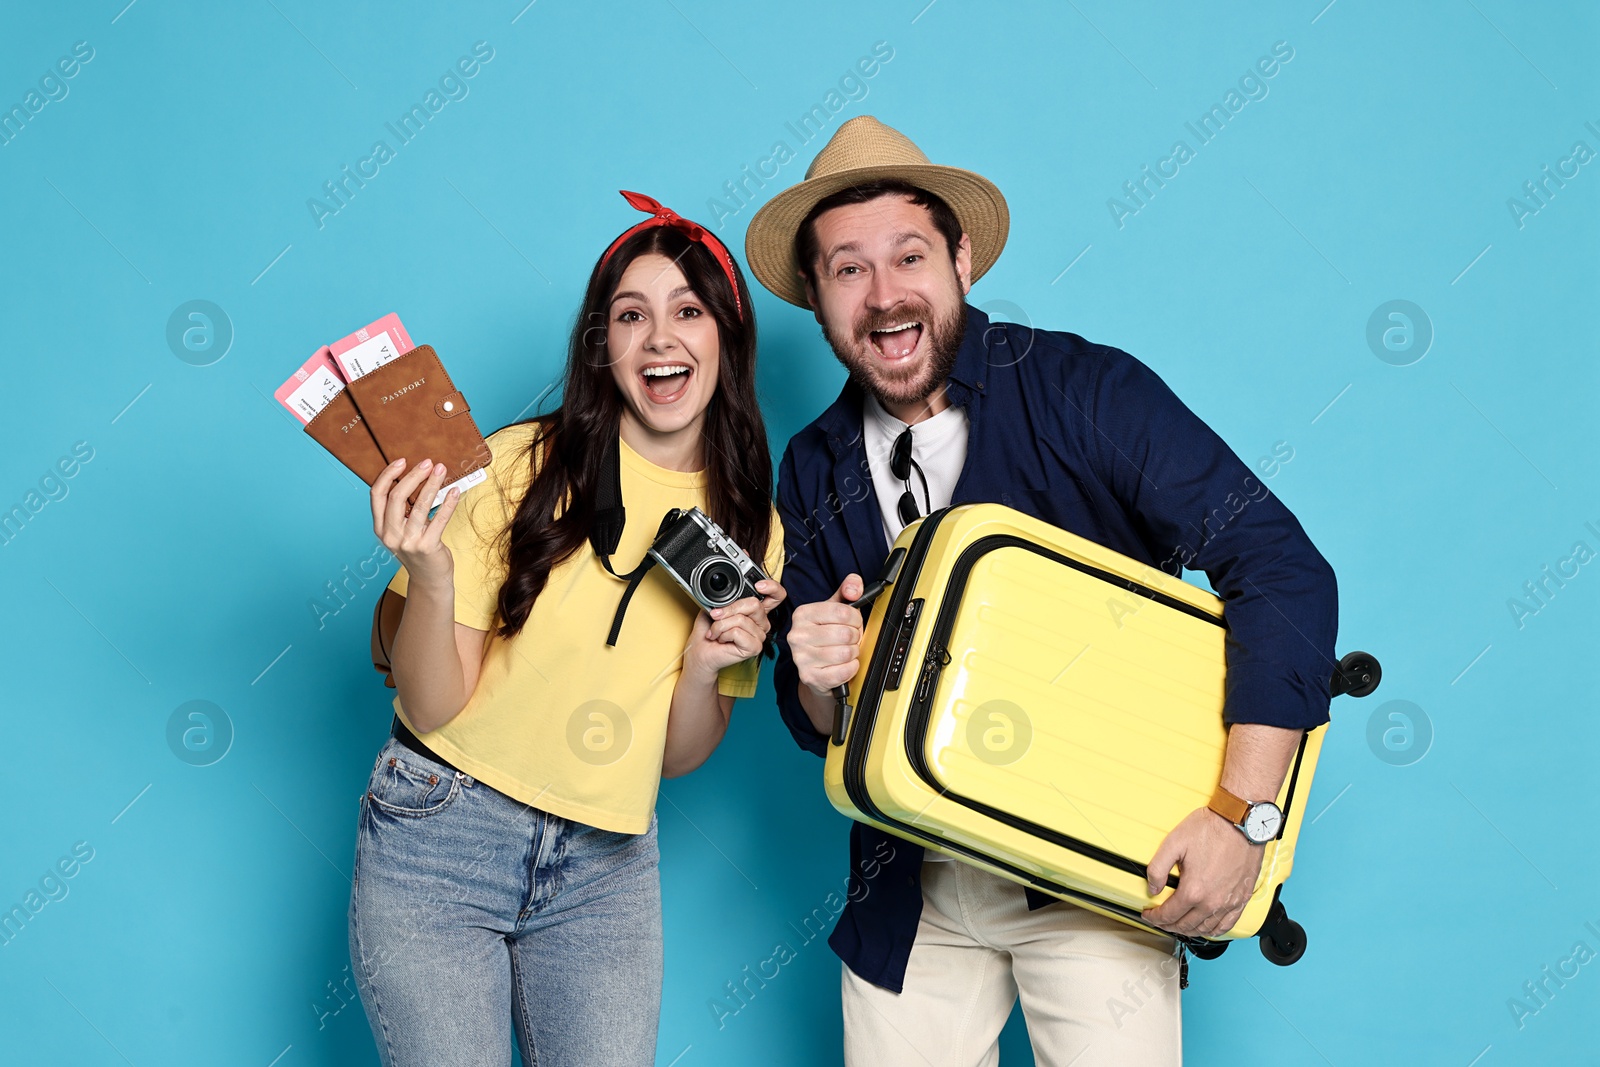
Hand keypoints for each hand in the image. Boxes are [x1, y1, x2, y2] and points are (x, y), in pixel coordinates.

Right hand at [371, 457, 461, 588]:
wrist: (429, 579)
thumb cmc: (417, 550)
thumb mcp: (401, 530)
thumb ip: (401, 510)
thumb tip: (414, 477)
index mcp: (380, 528)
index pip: (377, 495)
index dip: (388, 475)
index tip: (402, 461)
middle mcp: (390, 534)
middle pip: (397, 496)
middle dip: (413, 476)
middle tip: (428, 463)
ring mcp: (408, 541)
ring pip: (419, 505)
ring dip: (432, 484)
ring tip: (441, 470)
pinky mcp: (427, 546)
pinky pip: (440, 518)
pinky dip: (448, 502)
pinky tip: (454, 491)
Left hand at [683, 578, 787, 678]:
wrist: (700, 650)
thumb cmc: (708, 629)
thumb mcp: (716, 606)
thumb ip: (726, 598)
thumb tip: (727, 595)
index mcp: (756, 610)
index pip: (776, 595)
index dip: (772, 587)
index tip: (759, 586)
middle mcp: (761, 622)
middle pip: (754, 604)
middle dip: (729, 609)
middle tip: (715, 615)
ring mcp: (760, 635)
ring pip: (741, 619)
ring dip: (721, 625)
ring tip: (716, 631)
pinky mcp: (755, 647)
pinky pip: (738, 632)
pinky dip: (724, 634)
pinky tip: (722, 640)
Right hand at [789, 573, 864, 694]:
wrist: (816, 671)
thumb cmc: (826, 637)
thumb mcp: (834, 610)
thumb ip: (847, 591)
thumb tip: (854, 586)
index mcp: (803, 614)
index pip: (843, 612)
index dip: (855, 618)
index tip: (852, 622)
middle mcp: (797, 635)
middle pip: (846, 633)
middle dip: (855, 637)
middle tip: (849, 639)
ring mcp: (801, 657)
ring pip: (846, 653)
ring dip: (853, 653)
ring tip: (845, 651)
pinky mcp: (809, 676)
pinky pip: (844, 671)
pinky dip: (851, 668)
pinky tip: (843, 665)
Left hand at [1140, 807, 1264, 937]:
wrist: (1242, 822)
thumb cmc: (1212, 829)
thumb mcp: (1174, 843)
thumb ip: (1157, 868)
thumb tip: (1153, 887)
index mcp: (1194, 890)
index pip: (1169, 915)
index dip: (1155, 918)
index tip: (1149, 915)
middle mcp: (1212, 902)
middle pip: (1185, 925)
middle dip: (1168, 925)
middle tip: (1160, 920)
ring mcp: (1229, 903)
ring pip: (1205, 929)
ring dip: (1188, 930)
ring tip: (1178, 924)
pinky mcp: (1242, 899)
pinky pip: (1226, 926)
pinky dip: (1212, 931)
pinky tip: (1205, 927)